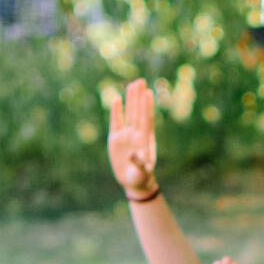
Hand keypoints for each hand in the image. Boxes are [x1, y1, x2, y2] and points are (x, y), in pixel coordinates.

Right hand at [107, 79, 158, 197]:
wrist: (134, 181)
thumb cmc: (141, 177)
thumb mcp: (142, 172)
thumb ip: (139, 163)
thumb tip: (133, 154)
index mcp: (145, 140)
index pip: (146, 119)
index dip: (147, 106)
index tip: (148, 93)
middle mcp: (136, 134)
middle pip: (138, 112)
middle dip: (139, 97)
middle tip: (141, 81)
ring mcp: (126, 135)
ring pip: (129, 113)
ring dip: (131, 100)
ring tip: (133, 84)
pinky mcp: (116, 138)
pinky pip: (116, 122)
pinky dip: (116, 111)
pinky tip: (117, 99)